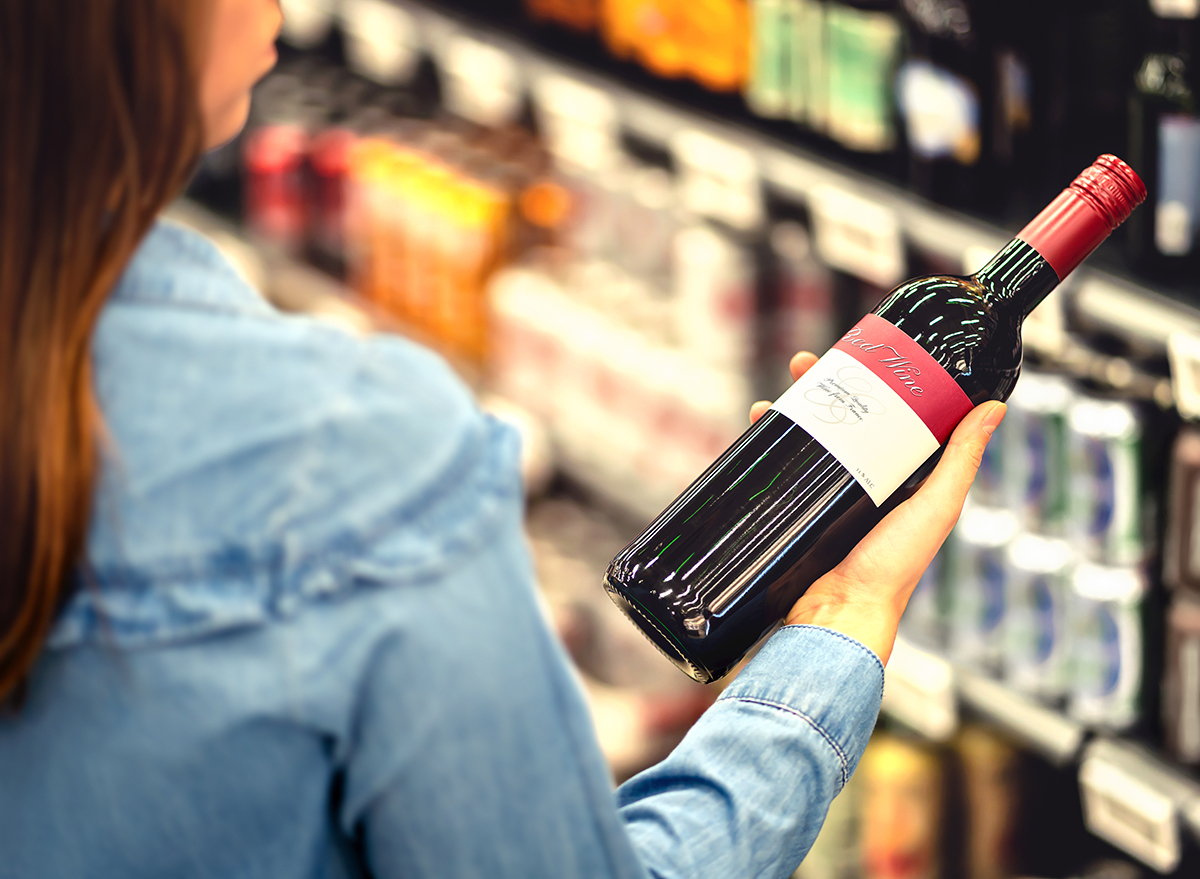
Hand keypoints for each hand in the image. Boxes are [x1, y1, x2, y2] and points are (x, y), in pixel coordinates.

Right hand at [749, 351, 1005, 665]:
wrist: (838, 614)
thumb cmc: (894, 570)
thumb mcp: (935, 506)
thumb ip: (961, 459)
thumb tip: (993, 407)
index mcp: (900, 479)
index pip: (885, 414)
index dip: (870, 381)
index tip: (858, 354)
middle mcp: (862, 482)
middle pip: (839, 419)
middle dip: (818, 387)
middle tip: (802, 364)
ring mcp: (825, 497)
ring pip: (805, 439)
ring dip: (786, 412)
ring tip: (772, 398)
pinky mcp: (794, 512)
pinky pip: (781, 470)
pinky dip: (766, 447)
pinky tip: (755, 430)